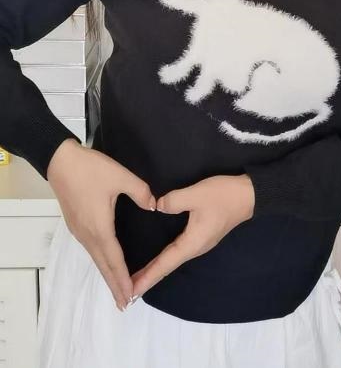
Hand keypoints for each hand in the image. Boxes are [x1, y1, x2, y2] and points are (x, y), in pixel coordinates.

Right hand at [46, 138, 156, 311]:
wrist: (60, 161)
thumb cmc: (90, 169)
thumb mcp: (120, 176)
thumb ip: (141, 192)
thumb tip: (154, 205)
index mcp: (100, 227)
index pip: (114, 260)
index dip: (123, 279)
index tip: (131, 297)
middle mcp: (88, 234)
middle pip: (103, 266)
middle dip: (114, 285)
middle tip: (125, 304)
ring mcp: (79, 230)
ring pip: (96, 258)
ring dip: (107, 274)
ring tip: (117, 289)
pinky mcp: (75, 224)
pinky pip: (91, 249)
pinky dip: (100, 261)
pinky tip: (105, 262)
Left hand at [130, 174, 254, 297]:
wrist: (249, 195)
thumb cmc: (223, 196)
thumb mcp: (196, 194)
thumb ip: (173, 201)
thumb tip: (157, 207)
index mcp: (192, 242)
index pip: (165, 264)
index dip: (147, 277)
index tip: (131, 292)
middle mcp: (195, 248)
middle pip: (167, 266)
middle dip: (147, 278)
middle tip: (126, 291)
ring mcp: (199, 242)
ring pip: (172, 259)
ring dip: (155, 269)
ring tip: (137, 276)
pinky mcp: (201, 235)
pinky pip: (178, 251)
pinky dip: (164, 259)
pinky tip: (158, 258)